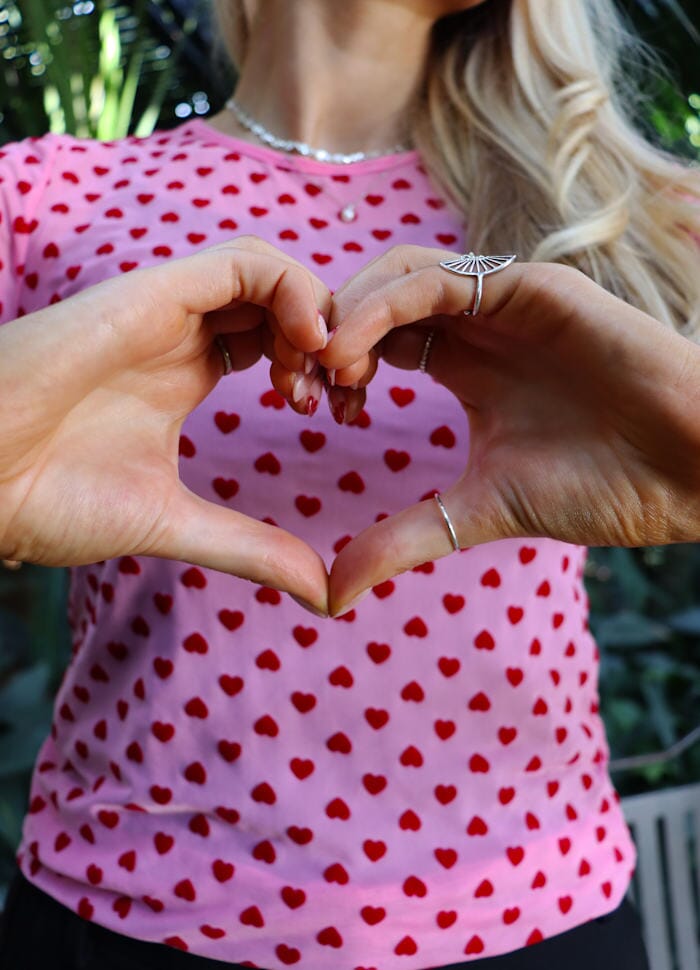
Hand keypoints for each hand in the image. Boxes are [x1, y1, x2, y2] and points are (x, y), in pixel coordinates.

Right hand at [0, 238, 330, 613]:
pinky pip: (240, 262)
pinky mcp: (148, 294)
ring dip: (317, 312)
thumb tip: (322, 590)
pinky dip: (290, 289)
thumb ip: (251, 546)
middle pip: (280, 301)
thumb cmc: (47, 500)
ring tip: (328, 372)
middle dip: (332, 339)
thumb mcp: (176, 522)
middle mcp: (179, 333)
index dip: (322, 367)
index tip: (340, 415)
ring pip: (268, 271)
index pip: (275, 339)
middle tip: (346, 394)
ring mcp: (164, 310)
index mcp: (185, 372)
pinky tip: (309, 342)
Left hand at [320, 246, 699, 614]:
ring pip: (396, 275)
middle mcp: (478, 324)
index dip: (330, 367)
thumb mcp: (477, 512)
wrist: (691, 472)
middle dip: (326, 336)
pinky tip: (351, 351)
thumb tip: (330, 594)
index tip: (307, 412)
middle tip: (299, 388)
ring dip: (347, 314)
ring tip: (322, 369)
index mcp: (463, 364)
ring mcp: (504, 301)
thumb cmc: (603, 488)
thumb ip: (403, 538)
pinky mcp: (531, 287)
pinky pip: (439, 278)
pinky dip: (383, 304)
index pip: (372, 341)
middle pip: (374, 300)